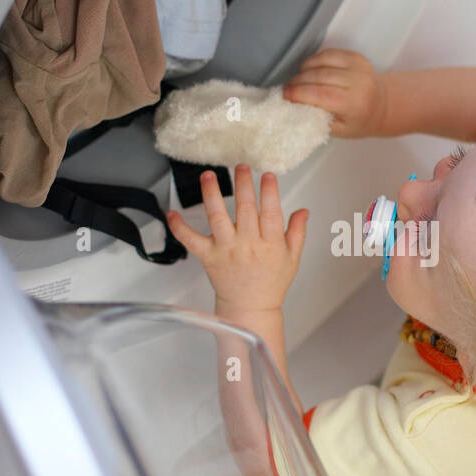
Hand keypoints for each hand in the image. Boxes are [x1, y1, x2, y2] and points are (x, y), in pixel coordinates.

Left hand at [167, 165, 307, 314]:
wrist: (249, 309)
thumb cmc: (270, 285)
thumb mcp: (292, 259)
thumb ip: (297, 233)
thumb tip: (303, 211)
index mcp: (270, 244)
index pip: (271, 213)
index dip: (269, 192)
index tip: (267, 176)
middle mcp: (248, 245)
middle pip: (245, 209)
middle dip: (243, 184)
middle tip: (241, 167)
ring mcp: (226, 250)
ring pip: (217, 217)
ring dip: (212, 194)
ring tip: (208, 176)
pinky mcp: (208, 257)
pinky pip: (191, 240)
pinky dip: (180, 227)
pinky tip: (172, 213)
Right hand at [282, 48, 386, 138]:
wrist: (382, 105)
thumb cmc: (360, 121)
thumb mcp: (340, 130)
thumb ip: (319, 119)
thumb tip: (296, 107)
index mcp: (355, 103)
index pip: (322, 94)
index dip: (300, 93)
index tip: (286, 95)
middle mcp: (358, 82)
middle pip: (320, 77)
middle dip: (299, 81)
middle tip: (287, 88)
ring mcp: (358, 67)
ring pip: (323, 62)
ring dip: (304, 69)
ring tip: (296, 79)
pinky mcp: (356, 57)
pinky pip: (329, 54)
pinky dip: (315, 60)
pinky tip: (308, 69)